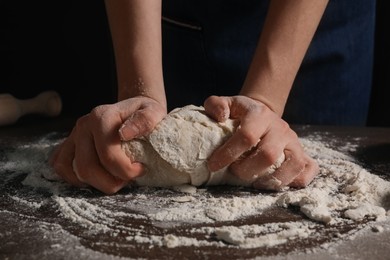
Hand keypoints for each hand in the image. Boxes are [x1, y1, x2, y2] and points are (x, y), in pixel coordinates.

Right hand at [50, 96, 166, 193]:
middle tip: (128, 179)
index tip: (141, 169)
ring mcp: (73, 135)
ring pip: (73, 171)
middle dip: (110, 182)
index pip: (108, 155)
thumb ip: (145, 120)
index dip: (126, 170)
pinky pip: (61, 166)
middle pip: (87, 168)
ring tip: (115, 178)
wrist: (133, 109)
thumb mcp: (154, 112)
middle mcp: (83, 125)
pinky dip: (76, 179)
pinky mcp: (68, 144)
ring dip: (96, 183)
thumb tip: (124, 134)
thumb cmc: (144, 113)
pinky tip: (97, 178)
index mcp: (101, 117)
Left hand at [204, 95, 317, 189]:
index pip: (246, 136)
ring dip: (273, 179)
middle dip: (247, 169)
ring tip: (255, 183)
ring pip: (293, 164)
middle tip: (234, 171)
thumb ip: (215, 105)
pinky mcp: (302, 153)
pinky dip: (297, 181)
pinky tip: (279, 184)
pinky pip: (309, 169)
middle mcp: (280, 128)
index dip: (228, 153)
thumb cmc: (241, 113)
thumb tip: (219, 117)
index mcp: (260, 115)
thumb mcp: (227, 104)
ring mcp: (293, 141)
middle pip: (269, 154)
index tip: (213, 165)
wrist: (262, 113)